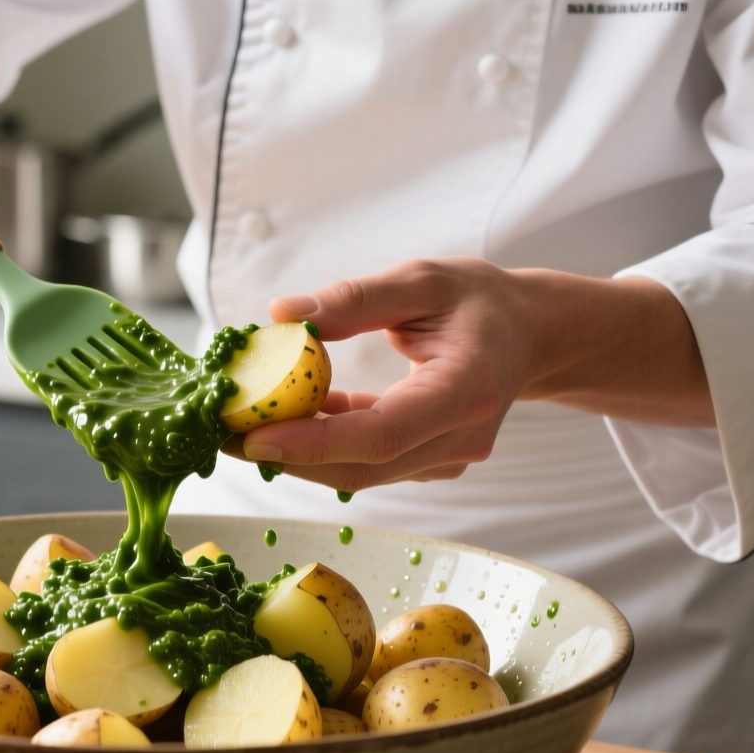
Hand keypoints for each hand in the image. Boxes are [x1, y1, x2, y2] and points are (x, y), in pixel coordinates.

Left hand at [227, 258, 710, 491]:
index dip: (314, 442)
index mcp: (468, 390)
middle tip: (224, 433)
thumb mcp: (422, 279)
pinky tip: (291, 414)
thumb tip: (282, 314)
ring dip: (299, 454)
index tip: (253, 436)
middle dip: (289, 456)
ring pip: (361, 473)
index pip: (382, 434)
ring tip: (243, 423)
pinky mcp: (431, 463)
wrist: (529, 334)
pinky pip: (368, 463)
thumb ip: (355, 297)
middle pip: (363, 467)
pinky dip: (324, 444)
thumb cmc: (479, 301)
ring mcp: (450, 458)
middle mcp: (463, 437)